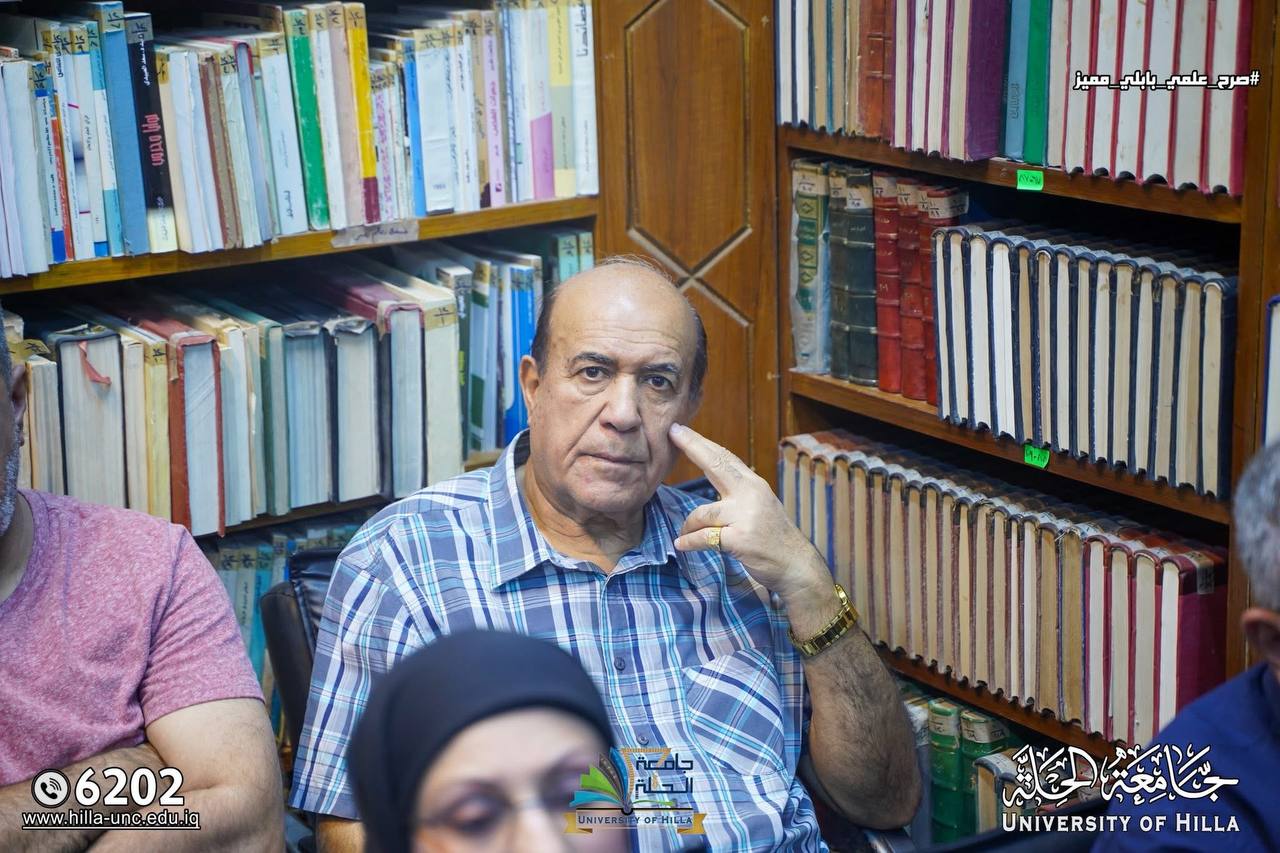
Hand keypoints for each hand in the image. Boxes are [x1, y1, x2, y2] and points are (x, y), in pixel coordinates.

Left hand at [669, 423, 830, 603]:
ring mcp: (745, 516)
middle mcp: (751, 495)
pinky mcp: (739, 539)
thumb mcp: (760, 506)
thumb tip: (714, 476)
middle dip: (693, 447)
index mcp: (754, 485)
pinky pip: (704, 538)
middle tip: (673, 433)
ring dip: (688, 526)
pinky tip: (681, 545)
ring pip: (702, 513)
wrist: (796, 565)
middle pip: (716, 465)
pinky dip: (689, 542)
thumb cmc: (774, 538)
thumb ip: (739, 492)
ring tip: (684, 535)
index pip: (725, 458)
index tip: (682, 430)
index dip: (702, 443)